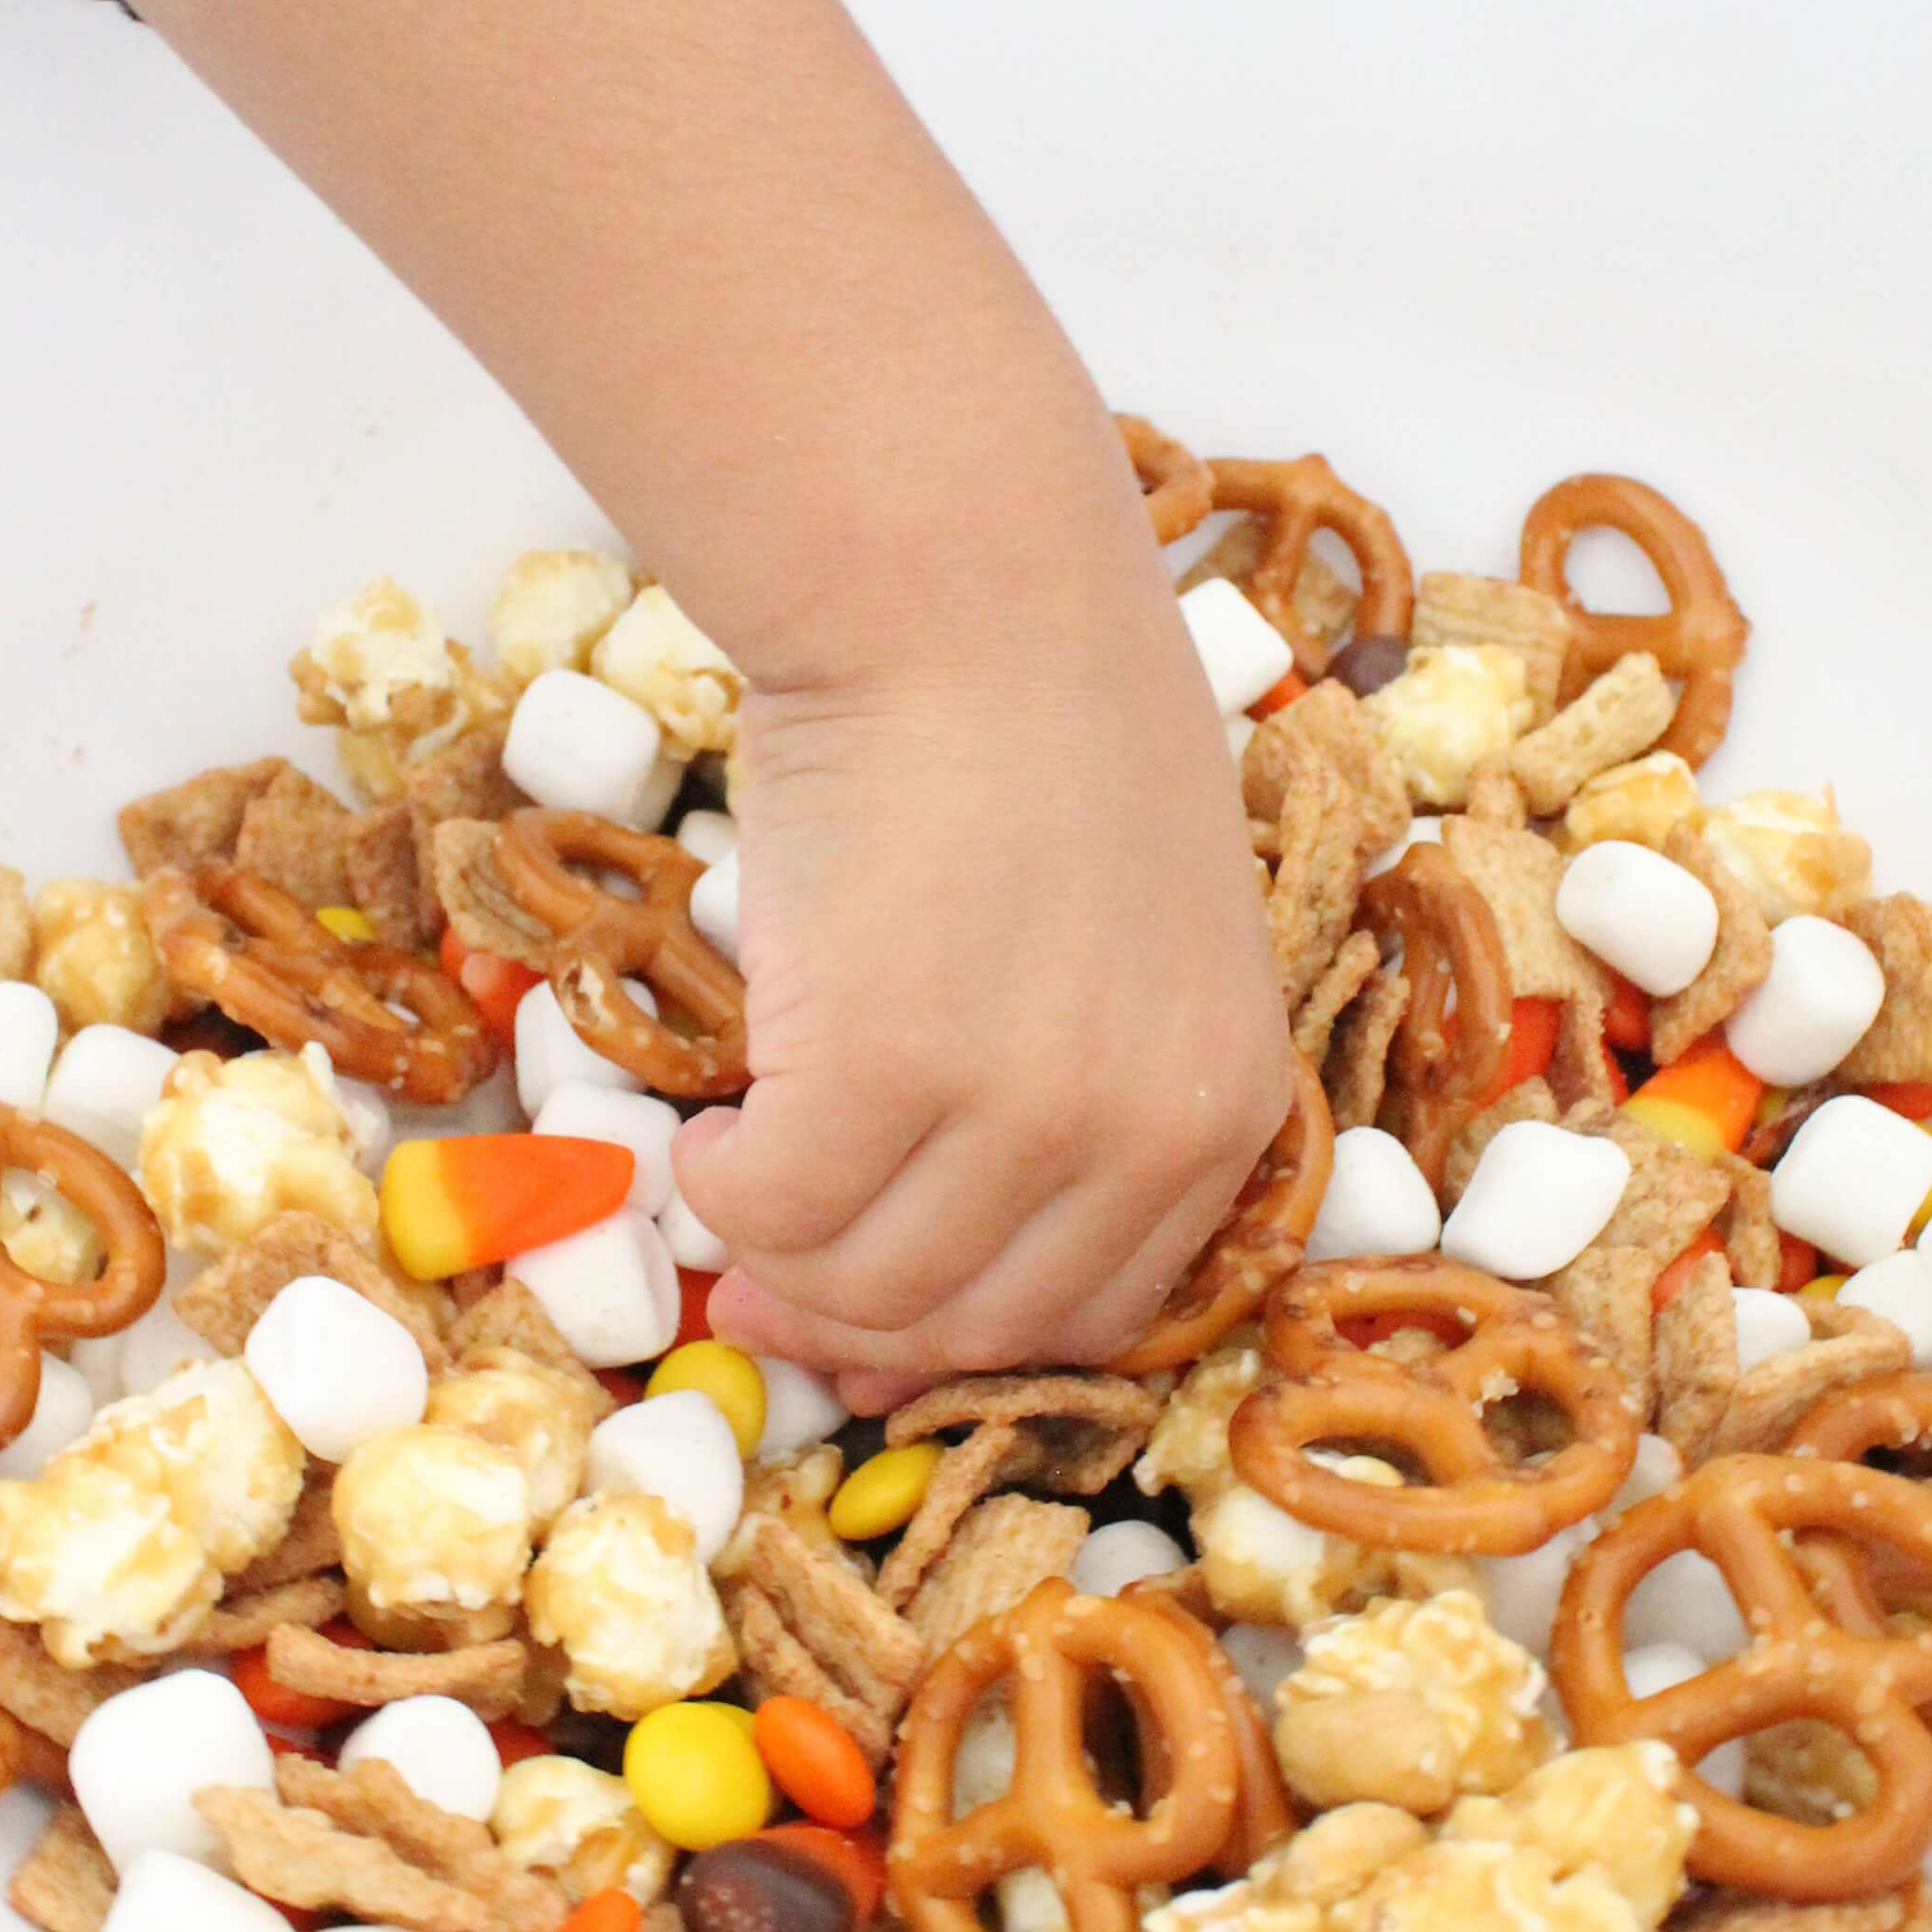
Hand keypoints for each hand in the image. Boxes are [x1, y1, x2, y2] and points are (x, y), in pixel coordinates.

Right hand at [679, 571, 1293, 1406]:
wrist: (962, 593)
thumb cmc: (1042, 736)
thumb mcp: (1137, 948)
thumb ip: (1077, 1094)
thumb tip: (932, 1257)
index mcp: (1225, 1106)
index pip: (1094, 1316)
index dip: (963, 1338)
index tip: (868, 1323)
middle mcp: (1143, 1129)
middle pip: (970, 1323)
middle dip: (851, 1320)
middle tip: (766, 1270)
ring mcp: (1020, 1106)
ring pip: (863, 1283)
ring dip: (774, 1255)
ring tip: (736, 1170)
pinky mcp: (880, 1064)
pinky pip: (770, 1205)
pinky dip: (719, 1190)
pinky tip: (706, 1127)